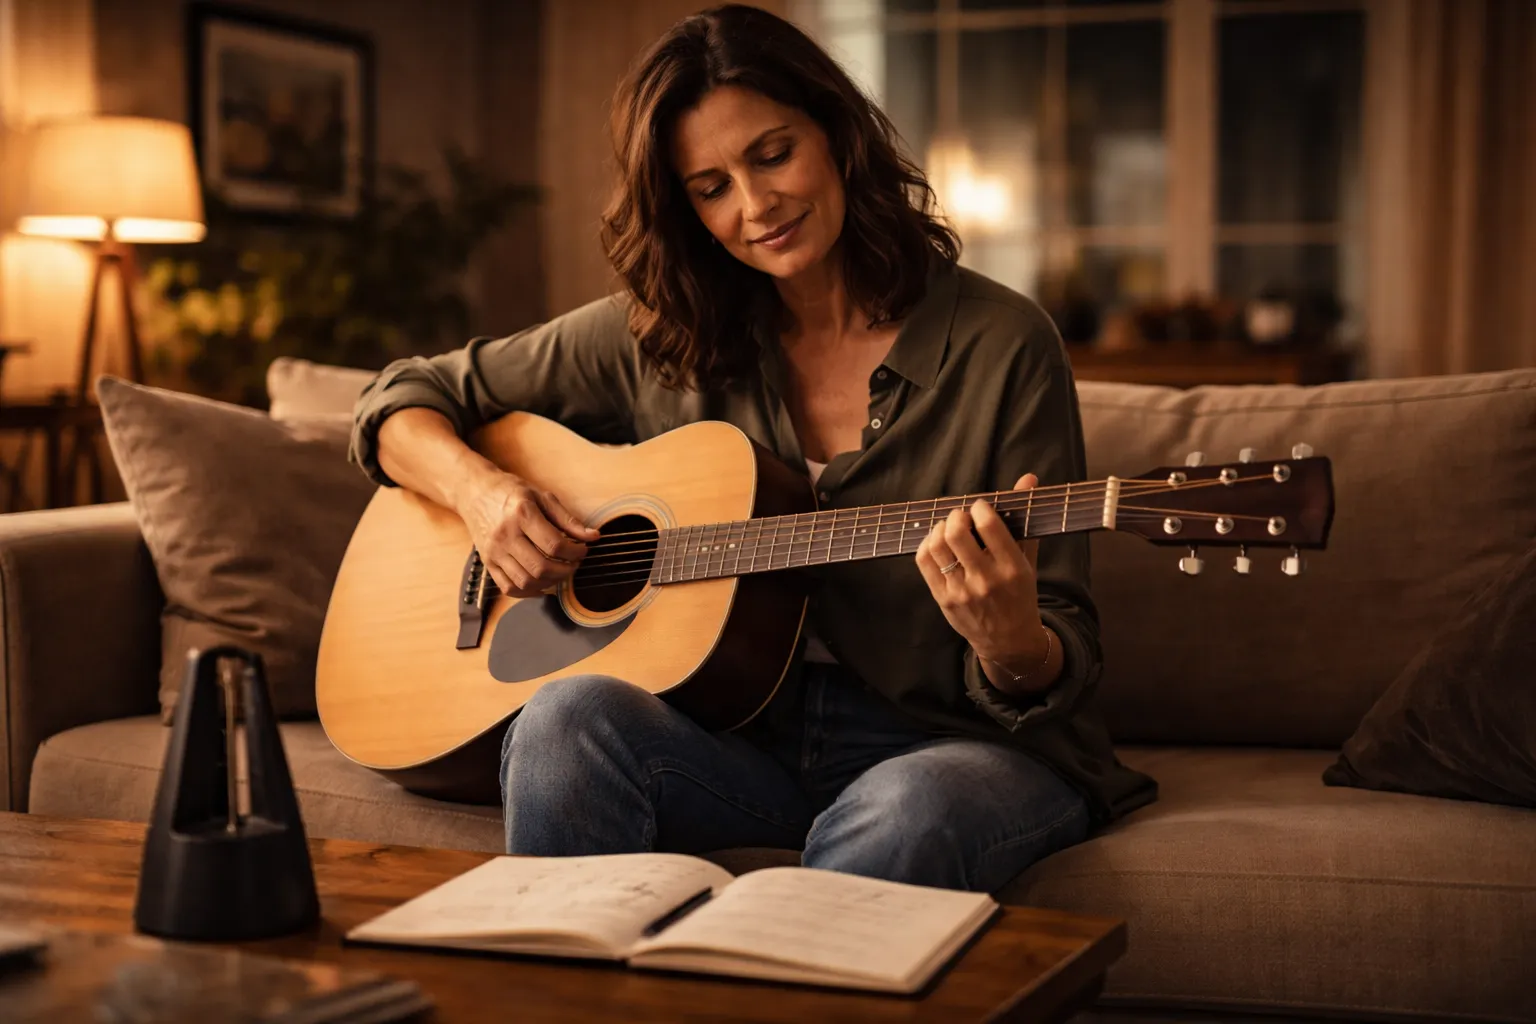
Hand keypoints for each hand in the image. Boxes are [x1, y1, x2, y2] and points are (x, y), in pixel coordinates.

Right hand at [455, 472, 600, 597]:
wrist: (474, 492)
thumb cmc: (511, 492)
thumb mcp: (542, 497)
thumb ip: (568, 519)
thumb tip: (593, 536)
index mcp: (522, 514)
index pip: (554, 545)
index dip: (575, 552)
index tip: (583, 550)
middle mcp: (505, 535)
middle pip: (540, 567)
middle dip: (565, 570)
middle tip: (574, 563)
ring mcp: (494, 552)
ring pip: (525, 581)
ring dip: (549, 582)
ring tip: (560, 572)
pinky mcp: (487, 563)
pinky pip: (509, 587)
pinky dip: (529, 591)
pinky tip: (542, 583)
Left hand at [915, 473, 1048, 667]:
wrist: (1008, 640)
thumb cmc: (1019, 594)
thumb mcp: (1027, 560)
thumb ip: (1024, 519)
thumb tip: (1028, 478)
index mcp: (1012, 569)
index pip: (989, 526)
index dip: (979, 507)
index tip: (980, 506)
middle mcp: (986, 581)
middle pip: (957, 533)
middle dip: (956, 516)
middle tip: (961, 516)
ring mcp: (961, 592)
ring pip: (937, 546)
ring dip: (940, 528)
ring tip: (949, 528)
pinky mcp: (943, 599)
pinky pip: (924, 562)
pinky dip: (927, 544)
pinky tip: (938, 543)